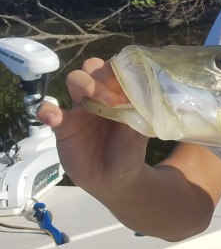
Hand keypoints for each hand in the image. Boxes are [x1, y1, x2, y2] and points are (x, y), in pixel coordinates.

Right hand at [36, 57, 150, 194]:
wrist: (111, 179)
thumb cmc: (129, 152)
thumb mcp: (140, 135)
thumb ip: (141, 115)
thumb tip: (147, 98)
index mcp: (120, 94)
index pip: (117, 69)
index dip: (120, 73)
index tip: (127, 90)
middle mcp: (99, 96)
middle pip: (93, 68)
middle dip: (100, 76)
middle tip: (111, 100)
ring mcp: (80, 108)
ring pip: (74, 80)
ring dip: (81, 84)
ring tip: (88, 102)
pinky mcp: (62, 125)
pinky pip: (48, 110)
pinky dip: (47, 110)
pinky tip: (52, 117)